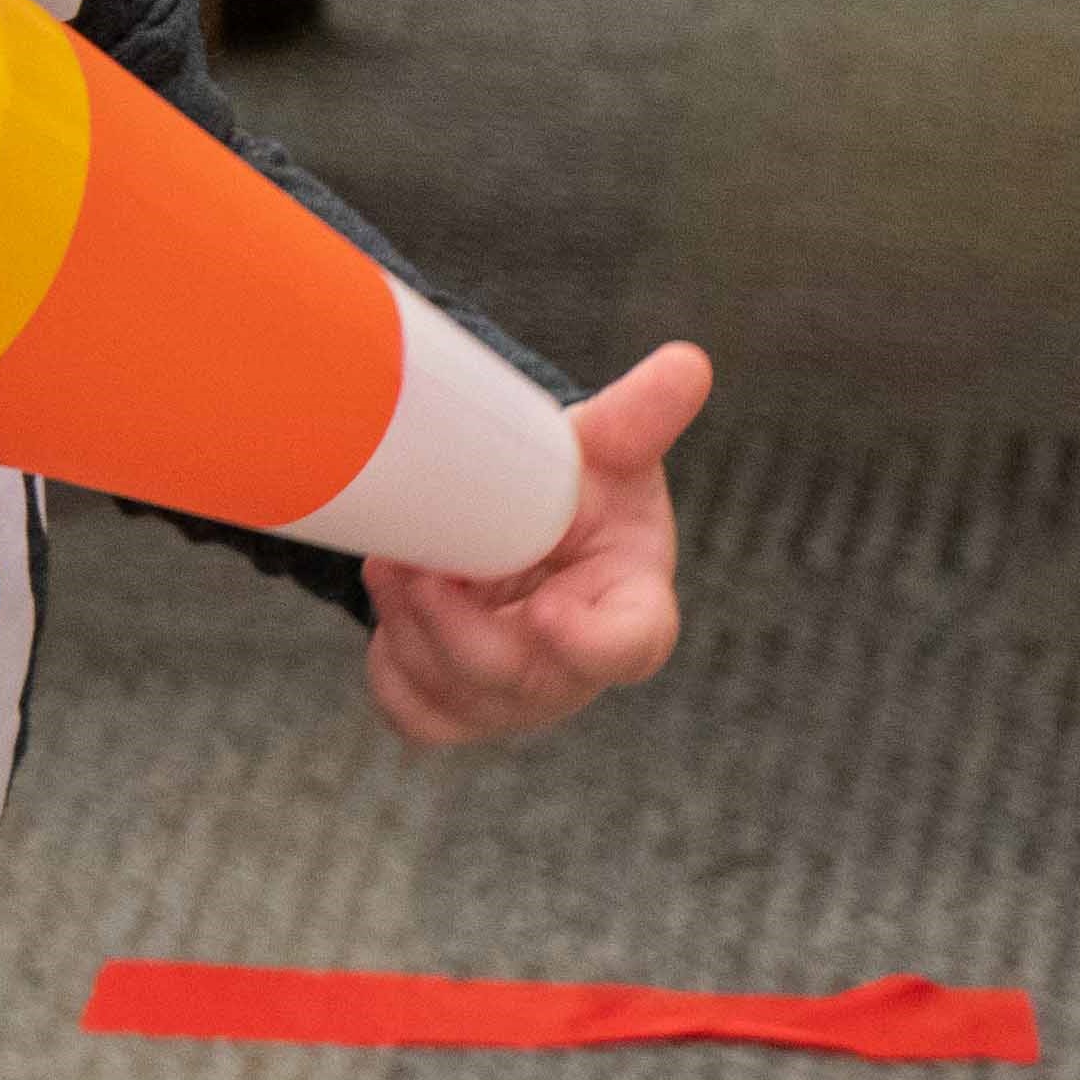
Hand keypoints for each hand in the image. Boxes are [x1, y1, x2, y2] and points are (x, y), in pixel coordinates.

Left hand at [362, 339, 710, 747]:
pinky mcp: (462, 711)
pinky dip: (390, 667)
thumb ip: (641, 416)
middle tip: (413, 562)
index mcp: (632, 609)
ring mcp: (518, 699)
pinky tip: (393, 606)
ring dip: (411, 631)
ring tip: (394, 562)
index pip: (627, 649)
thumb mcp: (607, 450)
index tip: (546, 611)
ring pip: (457, 699)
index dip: (589, 644)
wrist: (519, 524)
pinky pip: (417, 717)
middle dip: (454, 624)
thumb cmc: (579, 493)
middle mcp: (577, 671)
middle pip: (517, 677)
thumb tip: (689, 362)